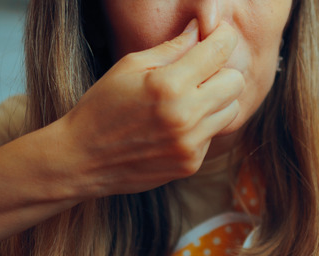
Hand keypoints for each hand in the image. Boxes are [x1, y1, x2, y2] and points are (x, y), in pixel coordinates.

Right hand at [52, 19, 243, 197]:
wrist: (82, 159)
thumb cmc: (101, 106)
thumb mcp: (130, 66)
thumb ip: (172, 48)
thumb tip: (201, 28)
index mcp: (169, 85)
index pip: (219, 52)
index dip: (224, 37)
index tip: (220, 35)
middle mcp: (186, 116)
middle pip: (236, 82)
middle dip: (222, 71)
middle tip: (202, 71)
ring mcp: (190, 144)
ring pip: (231, 110)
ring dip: (216, 100)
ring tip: (188, 99)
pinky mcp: (191, 164)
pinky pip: (213, 135)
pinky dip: (201, 126)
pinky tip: (174, 126)